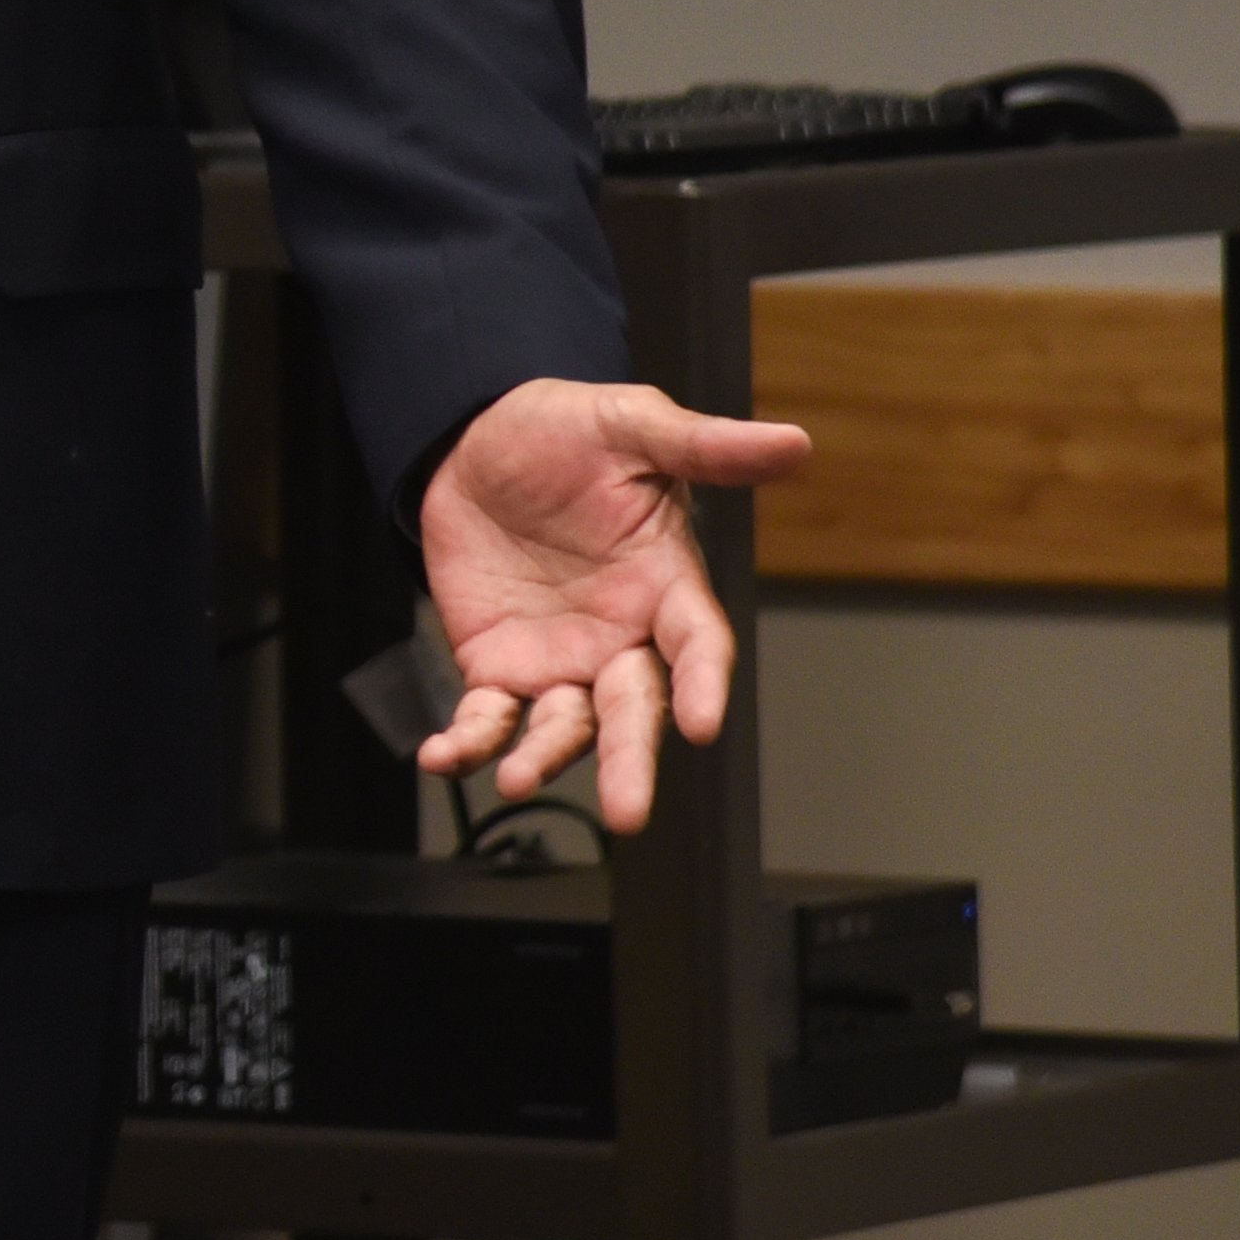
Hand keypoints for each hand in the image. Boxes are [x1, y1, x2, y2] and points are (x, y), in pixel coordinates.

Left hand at [414, 378, 810, 831]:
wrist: (474, 437)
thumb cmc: (567, 431)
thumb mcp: (633, 424)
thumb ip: (704, 446)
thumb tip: (795, 442)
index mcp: (666, 586)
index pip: (697, 645)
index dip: (704, 683)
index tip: (704, 722)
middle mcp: (621, 636)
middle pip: (635, 711)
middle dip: (632, 762)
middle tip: (628, 815)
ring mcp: (560, 658)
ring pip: (564, 726)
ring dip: (545, 759)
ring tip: (517, 780)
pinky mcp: (498, 664)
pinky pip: (488, 715)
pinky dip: (469, 740)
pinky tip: (444, 758)